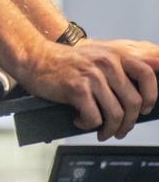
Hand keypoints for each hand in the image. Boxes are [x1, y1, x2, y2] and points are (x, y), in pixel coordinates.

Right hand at [18, 38, 158, 140]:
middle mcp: (106, 62)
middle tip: (119, 129)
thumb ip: (119, 67)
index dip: (150, 96)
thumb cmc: (65, 62)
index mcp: (114, 54)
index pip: (147, 74)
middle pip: (133, 102)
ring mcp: (92, 75)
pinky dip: (87, 125)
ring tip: (100, 129)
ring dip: (109, 129)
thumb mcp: (96, 56)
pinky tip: (79, 119)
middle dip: (127, 123)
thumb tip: (141, 92)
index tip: (144, 109)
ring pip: (116, 115)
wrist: (35, 58)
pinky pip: (94, 119)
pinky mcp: (77, 88)